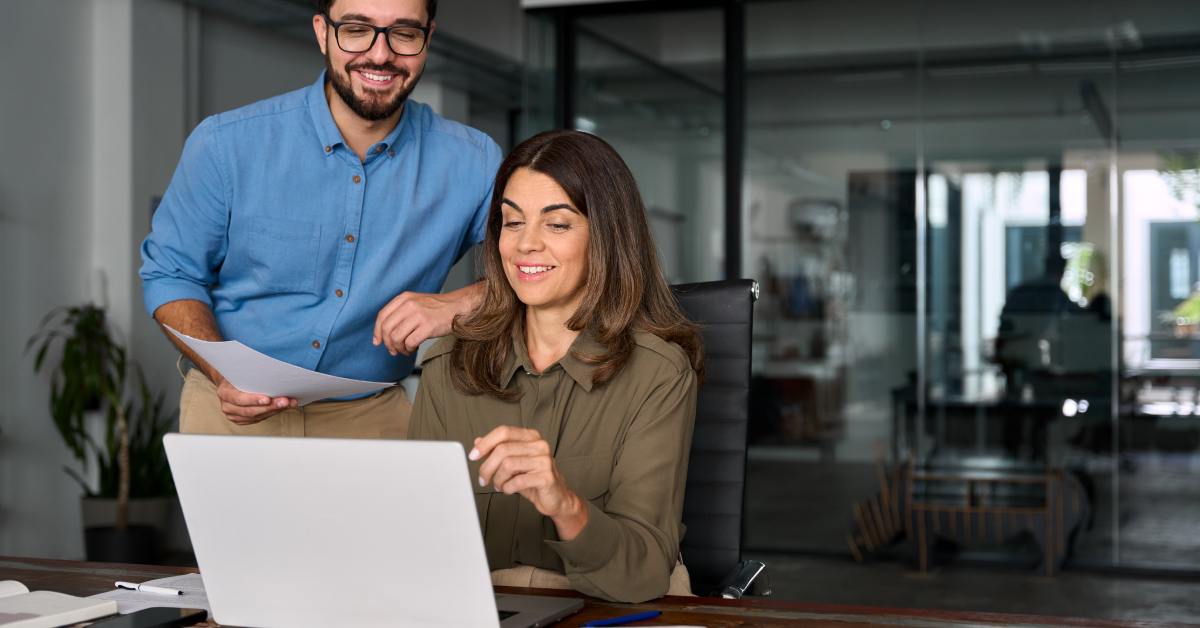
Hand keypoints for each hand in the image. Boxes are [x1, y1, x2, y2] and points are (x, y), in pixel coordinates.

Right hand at [215, 378, 296, 425]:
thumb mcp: (239, 372)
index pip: (238, 399)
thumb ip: (250, 375)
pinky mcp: (243, 420)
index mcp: (225, 393)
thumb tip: (271, 371)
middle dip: (270, 406)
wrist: (229, 384)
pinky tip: (282, 407)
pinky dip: (273, 412)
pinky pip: (260, 419)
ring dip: (275, 410)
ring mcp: (235, 415)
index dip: (253, 400)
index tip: (267, 399)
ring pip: (257, 416)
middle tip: (284, 401)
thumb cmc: (237, 376)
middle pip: (251, 410)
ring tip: (288, 404)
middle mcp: (228, 406)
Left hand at [373, 291, 457, 355]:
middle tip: (393, 350)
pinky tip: (414, 348)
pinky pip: (410, 342)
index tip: (378, 341)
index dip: (377, 331)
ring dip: (399, 348)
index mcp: (404, 298)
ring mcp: (418, 315)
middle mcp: (409, 305)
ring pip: (396, 337)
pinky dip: (409, 349)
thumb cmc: (437, 309)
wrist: (458, 307)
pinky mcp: (428, 326)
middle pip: (387, 328)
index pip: (382, 316)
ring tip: (405, 350)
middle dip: (388, 343)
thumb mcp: (415, 302)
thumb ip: (400, 312)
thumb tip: (384, 333)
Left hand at [470, 426, 587, 539]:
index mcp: (531, 436)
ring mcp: (545, 460)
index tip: (473, 455)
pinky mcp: (546, 477)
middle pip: (503, 450)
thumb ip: (497, 450)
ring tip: (499, 485)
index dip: (485, 443)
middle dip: (487, 467)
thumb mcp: (513, 462)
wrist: (556, 497)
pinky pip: (518, 481)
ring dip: (497, 479)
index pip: (504, 432)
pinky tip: (509, 490)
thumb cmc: (533, 478)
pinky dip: (508, 488)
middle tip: (483, 479)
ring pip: (508, 465)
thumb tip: (477, 441)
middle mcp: (539, 445)